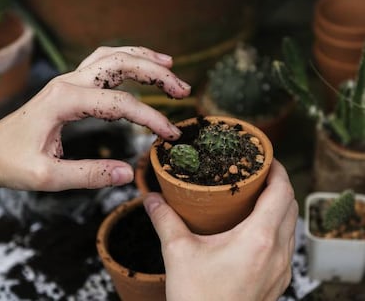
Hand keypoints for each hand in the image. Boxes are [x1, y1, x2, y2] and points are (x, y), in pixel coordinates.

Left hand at [0, 46, 189, 214]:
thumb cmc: (12, 163)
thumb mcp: (49, 177)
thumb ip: (90, 175)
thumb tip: (128, 173)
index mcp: (64, 101)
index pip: (120, 104)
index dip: (151, 118)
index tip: (170, 135)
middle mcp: (68, 83)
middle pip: (121, 64)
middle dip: (156, 73)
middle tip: (183, 89)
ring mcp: (68, 81)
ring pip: (112, 57)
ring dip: (143, 59)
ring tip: (169, 66)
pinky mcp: (69, 87)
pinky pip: (102, 64)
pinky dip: (125, 60)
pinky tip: (139, 67)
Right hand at [144, 159, 297, 300]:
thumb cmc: (198, 299)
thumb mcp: (177, 253)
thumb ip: (164, 220)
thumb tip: (152, 199)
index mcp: (258, 239)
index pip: (281, 192)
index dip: (277, 169)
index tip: (265, 157)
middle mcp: (277, 252)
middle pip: (290, 205)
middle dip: (278, 183)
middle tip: (258, 172)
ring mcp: (281, 269)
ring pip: (291, 225)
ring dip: (279, 205)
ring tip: (257, 196)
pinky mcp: (278, 281)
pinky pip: (286, 244)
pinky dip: (278, 226)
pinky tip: (256, 228)